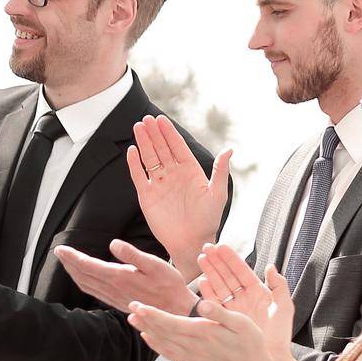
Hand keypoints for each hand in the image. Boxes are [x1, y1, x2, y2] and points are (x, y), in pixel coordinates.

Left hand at [54, 239, 196, 314]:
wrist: (175, 311)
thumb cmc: (169, 285)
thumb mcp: (156, 265)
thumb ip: (133, 254)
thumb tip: (114, 244)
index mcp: (119, 277)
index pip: (88, 266)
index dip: (72, 257)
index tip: (60, 249)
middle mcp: (112, 289)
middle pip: (82, 275)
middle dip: (68, 263)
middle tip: (59, 252)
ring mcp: (113, 297)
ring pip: (85, 285)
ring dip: (73, 272)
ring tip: (66, 262)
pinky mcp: (116, 302)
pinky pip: (93, 291)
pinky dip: (83, 282)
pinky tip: (82, 277)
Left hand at [126, 298, 287, 360]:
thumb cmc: (251, 346)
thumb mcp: (243, 323)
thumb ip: (220, 313)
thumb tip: (203, 304)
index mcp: (202, 333)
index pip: (170, 322)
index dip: (152, 314)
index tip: (138, 306)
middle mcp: (193, 347)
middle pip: (162, 332)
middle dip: (145, 319)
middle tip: (130, 308)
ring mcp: (191, 358)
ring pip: (162, 343)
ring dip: (147, 331)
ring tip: (133, 320)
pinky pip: (169, 355)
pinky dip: (156, 346)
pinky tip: (149, 338)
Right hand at [128, 116, 231, 272]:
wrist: (191, 241)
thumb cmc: (207, 220)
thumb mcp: (217, 193)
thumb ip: (220, 171)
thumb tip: (229, 149)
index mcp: (189, 171)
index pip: (177, 147)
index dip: (169, 133)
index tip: (161, 120)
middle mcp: (173, 175)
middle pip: (161, 149)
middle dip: (154, 133)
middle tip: (146, 119)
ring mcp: (159, 184)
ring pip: (149, 159)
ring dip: (143, 143)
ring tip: (137, 127)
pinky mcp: (147, 196)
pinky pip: (139, 176)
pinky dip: (134, 164)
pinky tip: (132, 151)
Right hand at [195, 244, 294, 357]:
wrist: (270, 358)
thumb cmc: (279, 336)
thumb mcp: (284, 308)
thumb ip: (279, 286)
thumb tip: (271, 267)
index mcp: (258, 293)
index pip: (242, 271)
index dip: (231, 259)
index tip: (221, 247)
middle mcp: (243, 298)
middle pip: (227, 275)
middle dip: (217, 261)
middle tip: (206, 248)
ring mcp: (233, 308)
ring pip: (219, 286)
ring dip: (210, 272)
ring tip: (201, 259)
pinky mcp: (224, 319)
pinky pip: (214, 303)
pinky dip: (207, 292)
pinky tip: (201, 281)